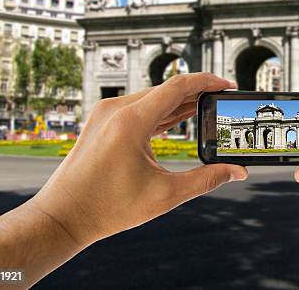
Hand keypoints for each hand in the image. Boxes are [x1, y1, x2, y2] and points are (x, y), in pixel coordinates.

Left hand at [29, 73, 247, 246]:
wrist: (61, 216)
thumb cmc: (107, 208)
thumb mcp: (165, 195)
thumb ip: (206, 180)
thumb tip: (237, 172)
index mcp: (130, 121)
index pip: (178, 87)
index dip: (208, 82)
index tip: (229, 85)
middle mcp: (116, 110)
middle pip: (167, 90)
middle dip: (198, 92)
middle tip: (223, 99)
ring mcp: (106, 113)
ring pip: (153, 97)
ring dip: (180, 101)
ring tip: (208, 107)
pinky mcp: (102, 121)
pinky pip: (139, 107)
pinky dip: (162, 111)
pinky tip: (180, 116)